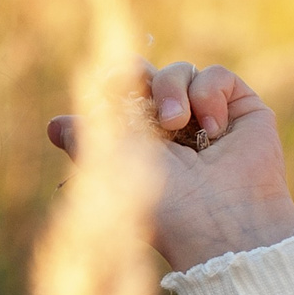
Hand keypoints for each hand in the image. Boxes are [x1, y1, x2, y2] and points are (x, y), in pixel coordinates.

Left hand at [46, 62, 293, 271]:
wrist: (221, 224)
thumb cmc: (166, 209)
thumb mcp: (114, 171)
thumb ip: (85, 142)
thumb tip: (52, 125)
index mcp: (140, 140)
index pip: (122, 94)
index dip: (114, 81)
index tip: (106, 84)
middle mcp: (173, 127)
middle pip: (149, 75)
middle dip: (139, 78)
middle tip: (138, 90)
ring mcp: (207, 117)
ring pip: (180, 71)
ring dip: (171, 89)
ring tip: (177, 122)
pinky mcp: (241, 110)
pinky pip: (215, 76)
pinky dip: (208, 94)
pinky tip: (212, 130)